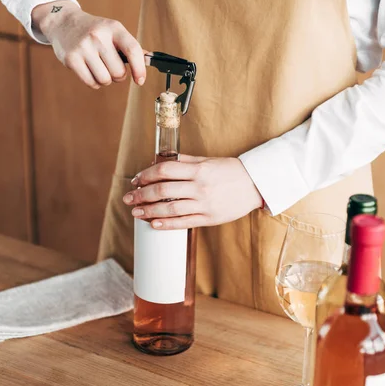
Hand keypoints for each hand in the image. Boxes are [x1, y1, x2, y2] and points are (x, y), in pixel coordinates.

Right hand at [32, 0, 145, 88]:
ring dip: (105, 80)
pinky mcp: (71, 59)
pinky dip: (94, 83)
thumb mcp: (113, 31)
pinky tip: (90, 71)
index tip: (140, 81)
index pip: (133, 50)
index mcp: (114, 28)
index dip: (139, 69)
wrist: (63, 22)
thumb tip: (148, 59)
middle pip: (118, 72)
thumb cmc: (94, 31)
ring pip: (105, 80)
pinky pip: (91, 83)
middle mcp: (98, 36)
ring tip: (99, 67)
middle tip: (111, 67)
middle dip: (118, 75)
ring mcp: (83, 47)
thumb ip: (130, 46)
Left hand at [123, 155, 263, 228]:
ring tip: (136, 212)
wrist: (255, 185)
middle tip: (128, 198)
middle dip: (141, 195)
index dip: (146, 175)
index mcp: (198, 170)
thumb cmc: (231, 171)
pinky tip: (154, 224)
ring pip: (170, 209)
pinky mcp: (209, 218)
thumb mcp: (208, 161)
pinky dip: (167, 224)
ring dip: (149, 211)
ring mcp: (204, 204)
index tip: (136, 180)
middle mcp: (200, 187)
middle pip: (163, 190)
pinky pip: (184, 222)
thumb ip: (185, 161)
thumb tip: (160, 162)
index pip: (164, 170)